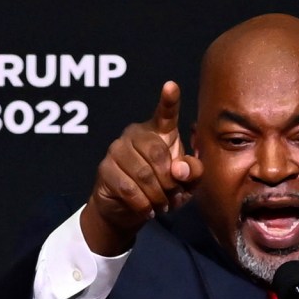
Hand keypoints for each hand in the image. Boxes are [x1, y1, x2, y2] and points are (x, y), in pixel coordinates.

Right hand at [79, 81, 198, 255]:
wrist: (127, 211)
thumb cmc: (161, 191)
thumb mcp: (186, 185)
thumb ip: (193, 173)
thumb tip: (180, 169)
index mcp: (160, 132)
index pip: (166, 114)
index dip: (169, 100)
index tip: (171, 86)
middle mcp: (136, 134)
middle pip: (157, 153)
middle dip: (169, 180)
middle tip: (172, 195)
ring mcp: (117, 149)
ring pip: (143, 173)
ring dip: (156, 195)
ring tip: (160, 204)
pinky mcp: (105, 168)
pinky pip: (128, 188)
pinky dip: (142, 204)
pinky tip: (147, 209)